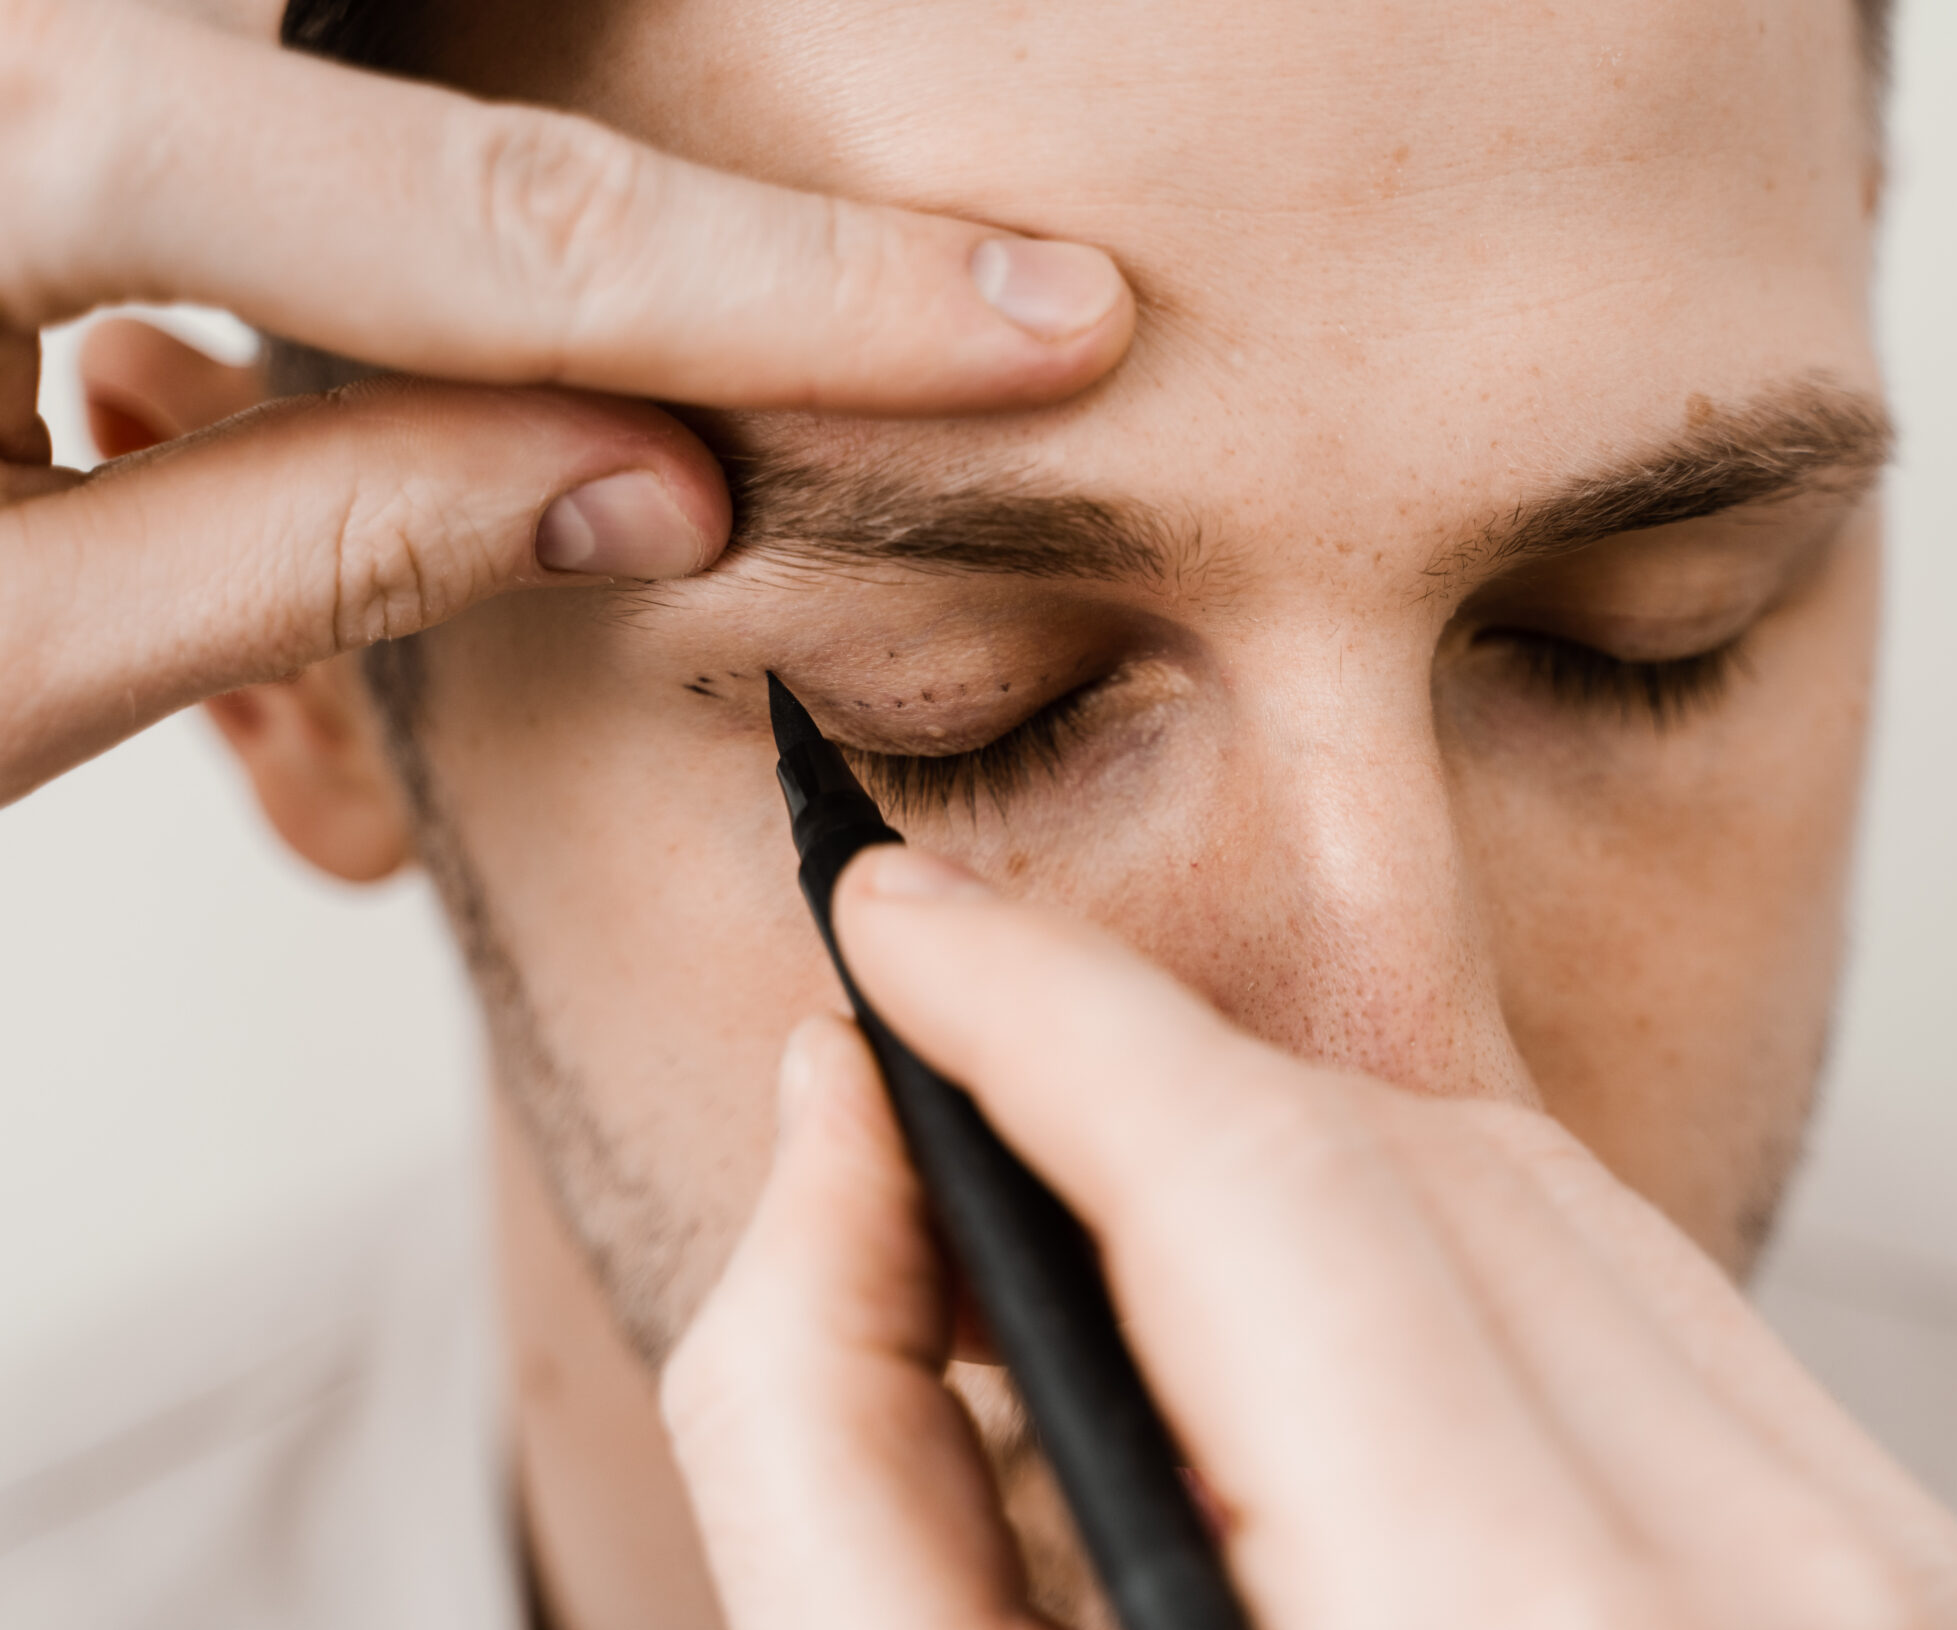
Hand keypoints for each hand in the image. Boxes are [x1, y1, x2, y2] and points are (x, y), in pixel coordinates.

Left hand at [0, 0, 1131, 805]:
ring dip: (459, 118)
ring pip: (296, 23)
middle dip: (658, 113)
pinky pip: (202, 46)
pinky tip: (331, 284)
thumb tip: (668, 481)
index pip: (478, 225)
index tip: (1044, 315)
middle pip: (397, 21)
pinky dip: (313, 124)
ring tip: (634, 280)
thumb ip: (337, 540)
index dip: (796, 293)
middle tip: (920, 241)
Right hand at [663, 845, 1956, 1629]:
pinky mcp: (1912, 1590)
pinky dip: (1430, 1266)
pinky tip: (1290, 1343)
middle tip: (936, 1094)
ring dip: (1276, 1167)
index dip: (1037, 1005)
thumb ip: (833, 1437)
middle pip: (1395, 1156)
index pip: (1262, 1177)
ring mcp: (1895, 1599)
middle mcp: (1789, 1615)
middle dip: (1134, 1083)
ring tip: (1086, 1245)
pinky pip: (1631, 1298)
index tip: (886, 918)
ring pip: (1524, 1189)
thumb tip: (841, 1110)